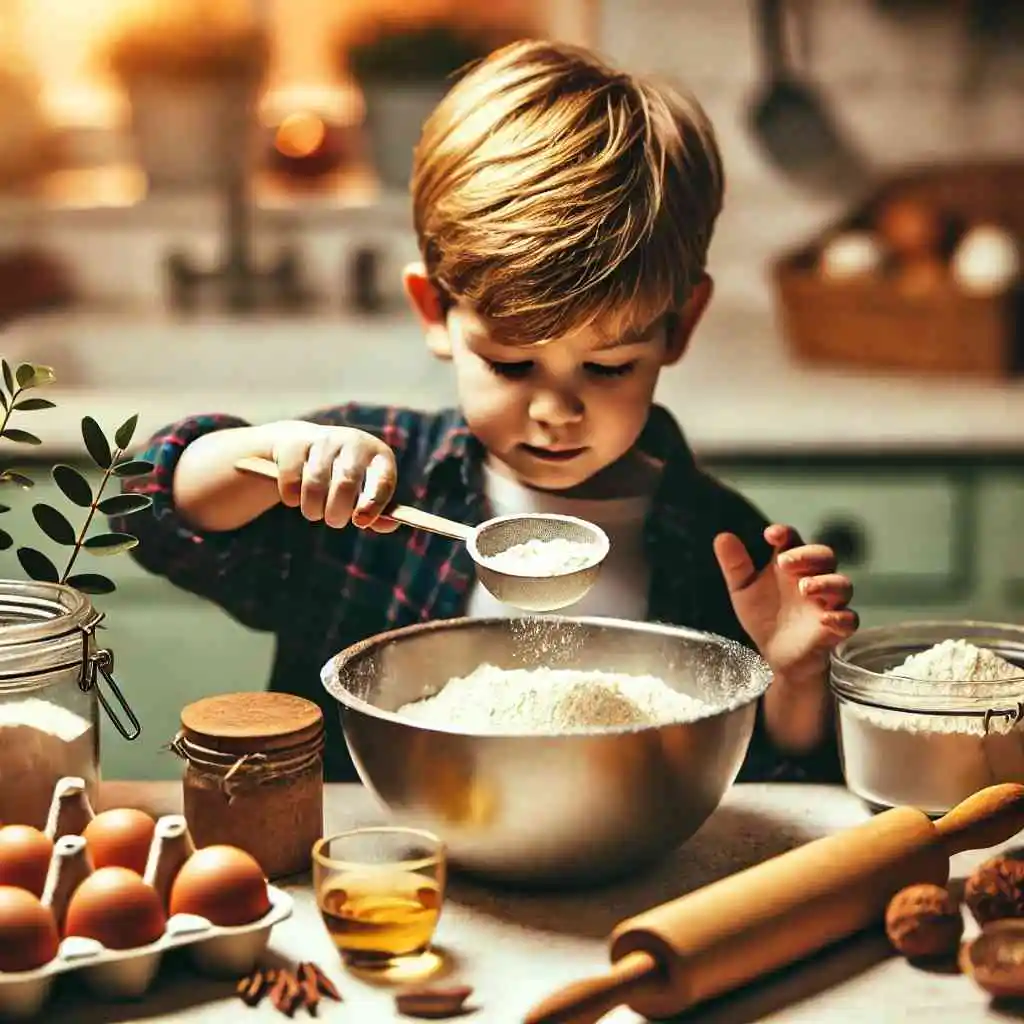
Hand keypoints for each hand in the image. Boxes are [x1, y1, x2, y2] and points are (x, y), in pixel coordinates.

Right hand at [270, 423, 398, 531]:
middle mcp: (354, 441)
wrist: (301, 443)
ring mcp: (323, 439)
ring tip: (314, 512)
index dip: (373, 505)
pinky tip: (295, 496)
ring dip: (313, 509)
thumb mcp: (363, 488)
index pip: (383, 480)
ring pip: (315, 485)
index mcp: (378, 455)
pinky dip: (291, 498)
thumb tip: (389, 524)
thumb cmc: (341, 475)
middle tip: (334, 522)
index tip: (361, 522)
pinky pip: (291, 480)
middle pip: (346, 482)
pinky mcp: (294, 443)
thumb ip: (376, 510)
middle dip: (338, 512)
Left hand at [713, 524, 857, 686]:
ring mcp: (828, 602)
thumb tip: (722, 536)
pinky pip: (849, 619)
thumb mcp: (743, 589)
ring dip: (826, 583)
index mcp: (792, 564)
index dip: (786, 533)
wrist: (776, 654)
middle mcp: (814, 577)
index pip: (794, 540)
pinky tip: (824, 619)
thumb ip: (735, 565)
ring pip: (841, 584)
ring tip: (804, 588)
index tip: (771, 535)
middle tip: (784, 562)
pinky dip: (840, 617)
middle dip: (807, 555)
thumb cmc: (764, 615)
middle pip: (824, 556)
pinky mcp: (837, 628)